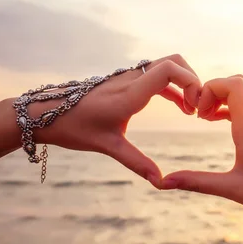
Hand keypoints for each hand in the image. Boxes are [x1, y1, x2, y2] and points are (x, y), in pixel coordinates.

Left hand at [26, 54, 200, 187]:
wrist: (46, 113)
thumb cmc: (74, 128)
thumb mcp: (108, 146)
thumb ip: (136, 162)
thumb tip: (160, 182)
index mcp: (130, 93)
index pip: (169, 69)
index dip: (190, 81)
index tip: (194, 107)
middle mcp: (131, 79)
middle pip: (174, 61)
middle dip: (192, 80)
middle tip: (197, 107)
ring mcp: (128, 77)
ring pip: (166, 66)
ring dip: (184, 83)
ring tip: (190, 110)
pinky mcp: (125, 81)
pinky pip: (156, 76)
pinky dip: (173, 87)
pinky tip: (179, 107)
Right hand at [161, 75, 242, 230]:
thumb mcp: (232, 189)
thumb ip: (197, 182)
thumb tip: (163, 183)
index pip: (233, 85)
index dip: (210, 88)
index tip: (198, 113)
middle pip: (238, 83)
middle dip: (213, 90)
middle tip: (199, 114)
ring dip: (222, 98)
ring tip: (205, 118)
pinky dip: (231, 106)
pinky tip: (218, 121)